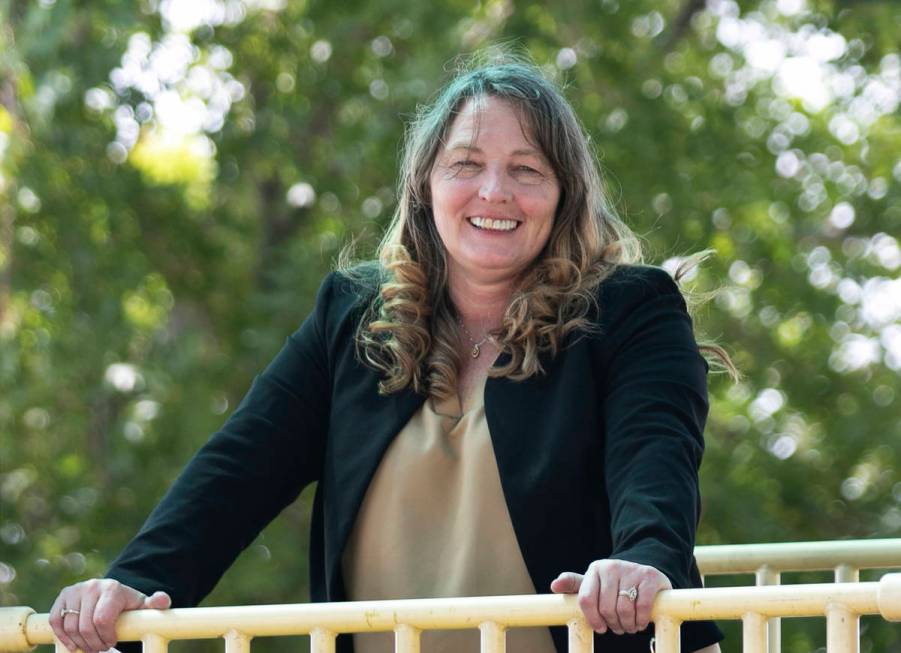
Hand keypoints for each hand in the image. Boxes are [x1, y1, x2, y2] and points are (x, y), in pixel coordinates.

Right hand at [49, 579, 170, 652]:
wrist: (110, 593)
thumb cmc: (127, 604)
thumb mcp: (142, 605)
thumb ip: (155, 603)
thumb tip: (163, 600)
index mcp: (112, 589)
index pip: (102, 620)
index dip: (106, 637)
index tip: (112, 642)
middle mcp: (92, 586)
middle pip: (86, 626)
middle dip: (94, 643)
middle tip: (101, 649)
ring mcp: (76, 590)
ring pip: (70, 626)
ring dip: (80, 643)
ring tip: (91, 646)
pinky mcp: (63, 596)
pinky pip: (57, 621)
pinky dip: (63, 636)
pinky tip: (74, 644)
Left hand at [550, 559, 670, 634]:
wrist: (645, 575)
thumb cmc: (614, 585)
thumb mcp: (594, 584)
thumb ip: (574, 586)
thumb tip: (554, 585)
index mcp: (595, 569)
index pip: (586, 599)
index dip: (592, 619)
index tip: (600, 628)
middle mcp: (611, 567)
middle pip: (606, 608)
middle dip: (612, 624)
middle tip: (617, 627)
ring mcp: (631, 570)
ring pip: (624, 609)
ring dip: (627, 625)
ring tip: (628, 626)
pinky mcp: (649, 577)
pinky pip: (641, 607)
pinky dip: (640, 620)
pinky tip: (639, 622)